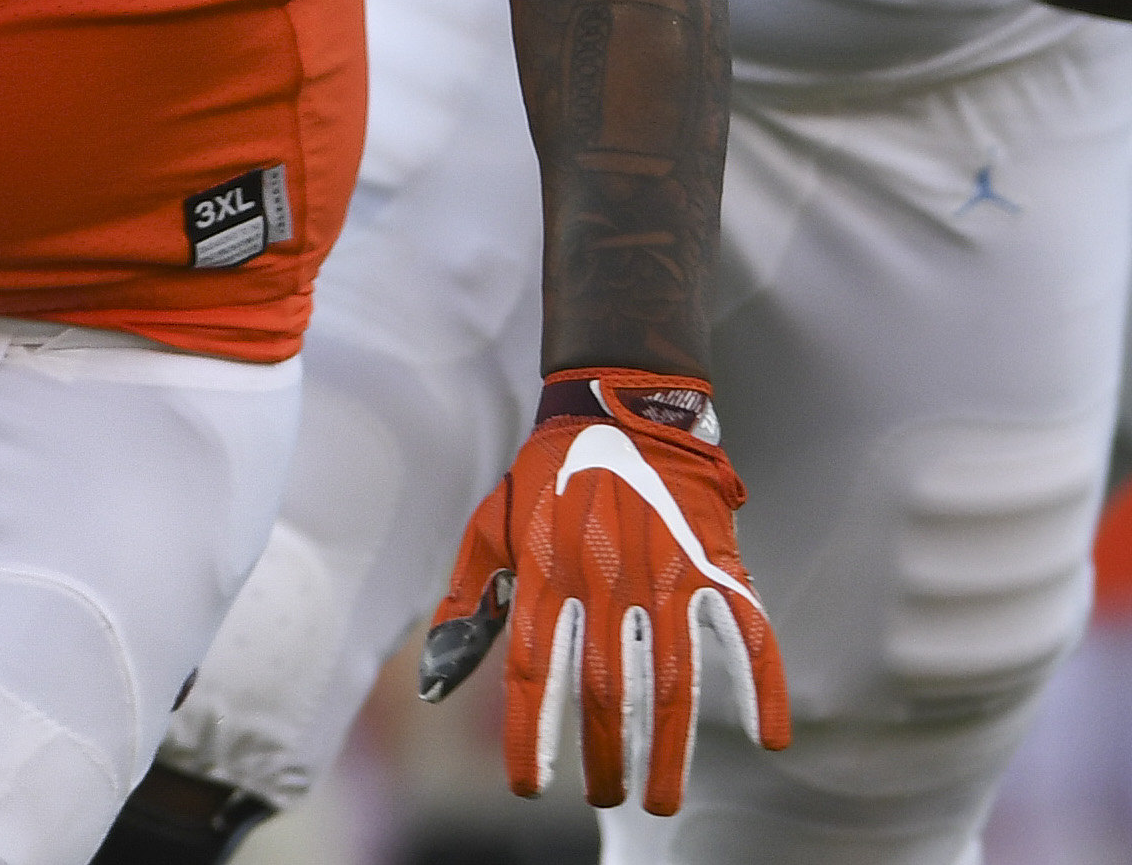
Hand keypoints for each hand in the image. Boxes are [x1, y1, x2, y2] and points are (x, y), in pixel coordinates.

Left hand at [420, 370, 788, 810]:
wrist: (620, 408)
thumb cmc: (546, 478)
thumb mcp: (490, 527)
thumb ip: (467, 604)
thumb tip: (434, 684)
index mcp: (546, 572)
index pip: (532, 672)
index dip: (531, 735)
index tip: (529, 788)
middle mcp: (606, 579)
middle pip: (605, 688)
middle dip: (605, 754)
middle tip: (608, 798)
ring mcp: (666, 572)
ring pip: (673, 678)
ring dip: (670, 746)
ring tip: (662, 797)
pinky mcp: (715, 563)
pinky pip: (747, 632)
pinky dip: (762, 685)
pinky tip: (770, 738)